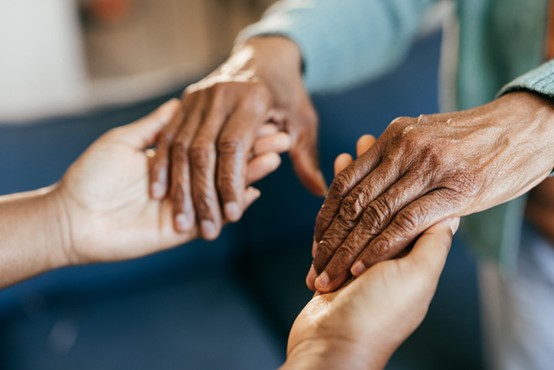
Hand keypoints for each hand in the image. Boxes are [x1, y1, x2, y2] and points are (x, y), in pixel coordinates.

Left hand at [52, 99, 288, 264]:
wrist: (73, 216)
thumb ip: (156, 127)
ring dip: (251, 173)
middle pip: (226, 164)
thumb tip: (178, 103)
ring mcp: (187, 205)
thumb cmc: (92, 175)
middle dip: (252, 151)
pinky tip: (256, 189)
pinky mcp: (183, 230)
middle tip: (280, 137)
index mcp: (172, 160)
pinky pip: (216, 217)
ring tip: (275, 158)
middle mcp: (184, 182)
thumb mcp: (123, 141)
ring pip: (226, 188)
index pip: (212, 143)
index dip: (235, 132)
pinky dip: (235, 203)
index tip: (258, 117)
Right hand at [149, 37, 325, 239]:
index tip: (231, 217)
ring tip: (182, 221)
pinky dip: (162, 165)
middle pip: (203, 151)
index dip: (231, 183)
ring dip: (179, 187)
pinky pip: (167, 136)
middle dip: (203, 194)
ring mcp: (198, 97)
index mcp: (252, 99)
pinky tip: (159, 193)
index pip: (235, 147)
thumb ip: (305, 157)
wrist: (263, 56)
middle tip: (206, 230)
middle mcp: (220, 96)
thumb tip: (320, 192)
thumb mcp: (302, 121)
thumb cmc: (286, 94)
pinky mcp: (184, 101)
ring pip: (181, 147)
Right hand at [283, 137, 457, 369]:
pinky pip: (334, 217)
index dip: (409, 174)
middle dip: (376, 168)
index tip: (405, 147)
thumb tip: (451, 211)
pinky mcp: (332, 253)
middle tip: (370, 137)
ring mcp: (356, 250)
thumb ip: (432, 242)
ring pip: (356, 202)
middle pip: (381, 196)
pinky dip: (334, 195)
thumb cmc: (380, 315)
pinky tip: (334, 176)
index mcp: (411, 252)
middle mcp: (385, 249)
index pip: (412, 202)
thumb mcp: (417, 278)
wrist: (334, 346)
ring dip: (354, 176)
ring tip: (352, 148)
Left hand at [310, 91, 553, 292]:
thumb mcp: (424, 136)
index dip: (326, 217)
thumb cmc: (472, 139)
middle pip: (353, 202)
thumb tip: (364, 176)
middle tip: (315, 269)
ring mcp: (429, 169)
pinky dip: (381, 248)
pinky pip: (406, 222)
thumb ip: (394, 158)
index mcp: (392, 138)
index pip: (345, 183)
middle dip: (330, 241)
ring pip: (374, 215)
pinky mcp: (455, 190)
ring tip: (332, 277)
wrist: (524, 126)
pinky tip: (364, 267)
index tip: (316, 244)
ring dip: (348, 252)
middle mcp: (404, 149)